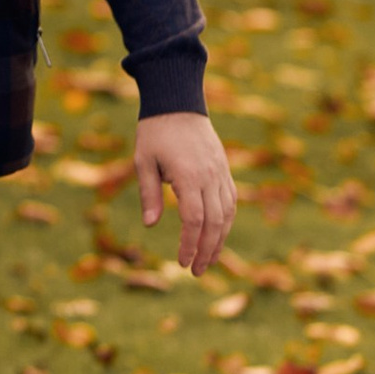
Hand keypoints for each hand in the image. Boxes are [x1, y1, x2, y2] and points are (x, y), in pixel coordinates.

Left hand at [136, 112, 235, 274]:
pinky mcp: (224, 170)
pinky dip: (226, 222)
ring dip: (219, 241)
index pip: (193, 219)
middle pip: (214, 222)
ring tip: (207, 261)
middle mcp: (210, 176)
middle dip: (206, 251)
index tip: (181, 261)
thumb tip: (149, 225)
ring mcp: (221, 173)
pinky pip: (231, 202)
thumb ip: (148, 193)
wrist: (178, 102)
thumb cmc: (155, 131)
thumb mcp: (143, 161)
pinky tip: (218, 236)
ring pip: (227, 214)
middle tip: (195, 271)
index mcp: (188, 175)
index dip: (189, 244)